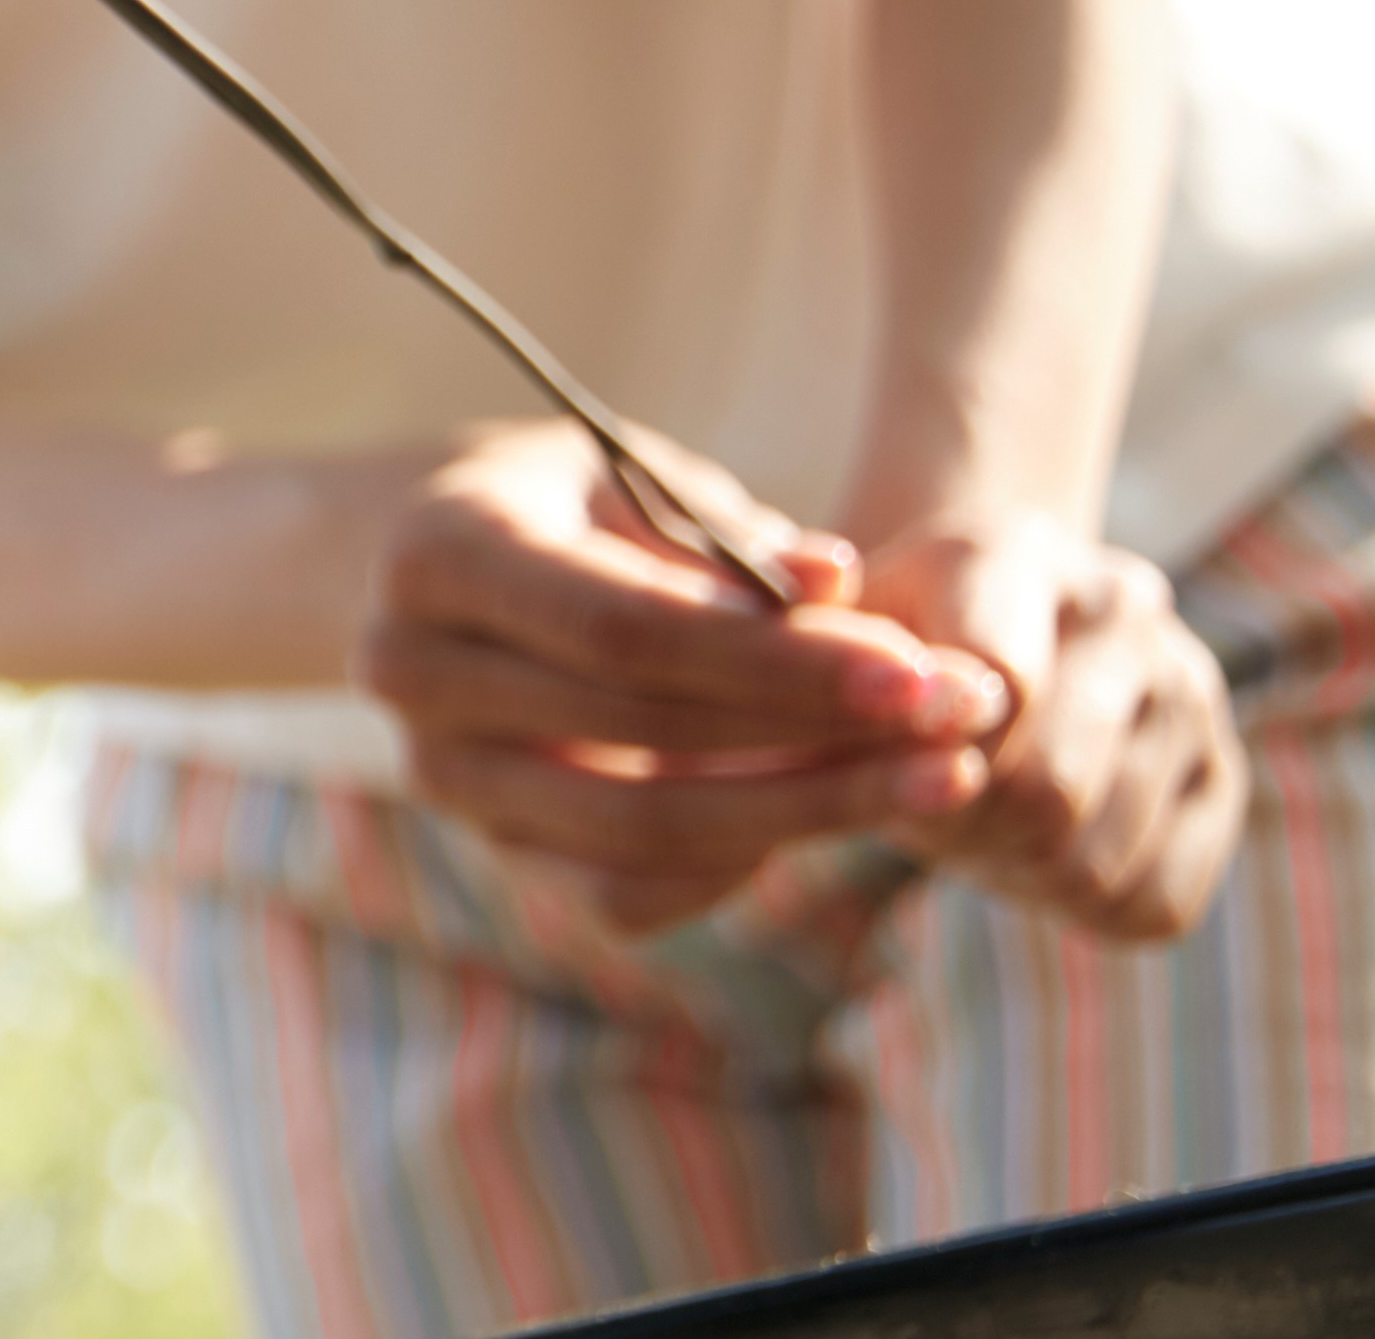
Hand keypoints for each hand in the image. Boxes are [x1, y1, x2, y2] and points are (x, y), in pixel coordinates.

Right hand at [362, 419, 1002, 932]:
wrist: (451, 575)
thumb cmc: (574, 507)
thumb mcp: (641, 480)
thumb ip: (730, 539)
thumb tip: (836, 585)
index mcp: (438, 554)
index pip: (622, 630)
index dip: (774, 661)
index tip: (915, 670)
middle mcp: (411, 672)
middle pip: (640, 732)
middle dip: (821, 734)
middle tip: (963, 718)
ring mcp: (442, 775)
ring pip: (641, 833)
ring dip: (808, 811)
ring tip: (938, 776)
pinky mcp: (492, 846)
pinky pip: (626, 893)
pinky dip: (740, 863)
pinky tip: (828, 807)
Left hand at [855, 512, 1238, 942]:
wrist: (964, 638)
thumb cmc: (873, 648)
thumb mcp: (820, 635)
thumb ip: (806, 643)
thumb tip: (877, 662)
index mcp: (1012, 552)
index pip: (997, 681)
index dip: (929, 755)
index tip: (887, 767)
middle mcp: (1123, 608)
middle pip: (1048, 788)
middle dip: (964, 828)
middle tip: (922, 815)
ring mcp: (1189, 690)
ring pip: (1095, 857)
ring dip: (1014, 869)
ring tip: (971, 825)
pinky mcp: (1222, 778)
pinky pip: (1155, 899)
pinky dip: (1080, 905)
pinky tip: (1032, 853)